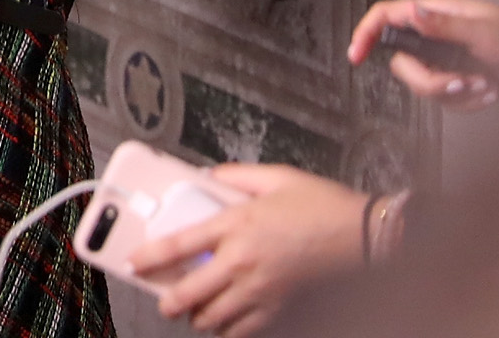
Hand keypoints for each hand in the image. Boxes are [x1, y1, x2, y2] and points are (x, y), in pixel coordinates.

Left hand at [140, 164, 368, 335]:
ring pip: (213, 318)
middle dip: (168, 303)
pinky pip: (243, 331)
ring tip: (196, 311)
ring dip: (199, 317)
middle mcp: (242, 261)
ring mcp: (260, 290)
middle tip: (164, 302)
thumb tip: (209, 178)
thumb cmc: (323, 205)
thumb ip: (236, 177)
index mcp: (236, 224)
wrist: (365, 236)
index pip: (179, 245)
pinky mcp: (279, 309)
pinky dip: (229, 330)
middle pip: (188, 293)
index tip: (133, 263)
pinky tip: (228, 321)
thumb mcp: (277, 177)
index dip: (149, 258)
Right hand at [346, 0, 498, 107]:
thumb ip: (445, 25)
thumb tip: (411, 11)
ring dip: (455, 94)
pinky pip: (446, 100)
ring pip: (425, 85)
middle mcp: (438, 36)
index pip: (388, 16)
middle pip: (403, 63)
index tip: (356, 56)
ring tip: (485, 87)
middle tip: (461, 82)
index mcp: (439, 14)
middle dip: (430, 81)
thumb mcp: (486, 32)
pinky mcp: (460, 82)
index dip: (367, 32)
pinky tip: (490, 93)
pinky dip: (468, 103)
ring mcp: (448, 60)